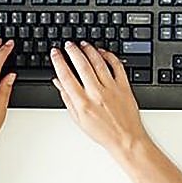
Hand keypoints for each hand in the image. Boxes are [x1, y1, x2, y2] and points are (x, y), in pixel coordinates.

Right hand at [50, 41, 150, 157]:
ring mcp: (111, 88)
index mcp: (83, 103)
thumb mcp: (78, 119)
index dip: (59, 62)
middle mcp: (96, 93)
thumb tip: (58, 82)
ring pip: (98, 62)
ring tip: (82, 44)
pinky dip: (109, 56)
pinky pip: (116, 66)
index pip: (66, 76)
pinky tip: (102, 52)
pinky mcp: (124, 86)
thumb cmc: (103, 132)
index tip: (55, 53)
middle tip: (68, 44)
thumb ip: (67, 98)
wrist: (126, 139)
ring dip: (89, 50)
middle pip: (82, 65)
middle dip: (73, 51)